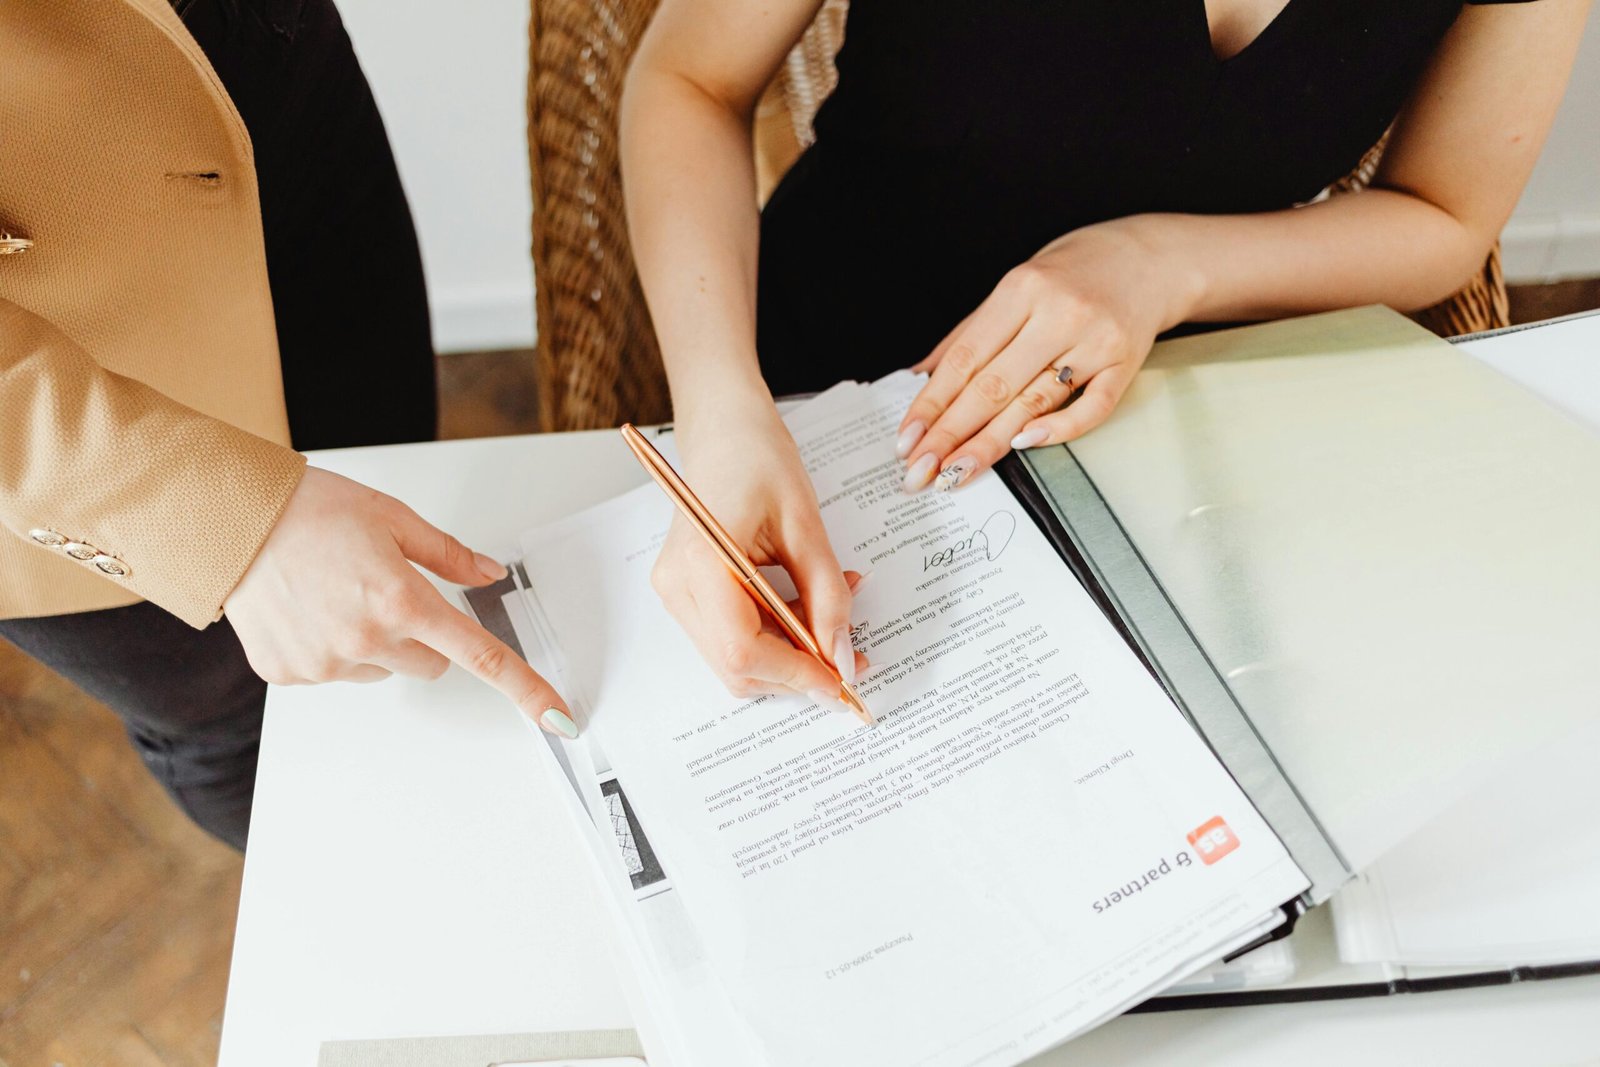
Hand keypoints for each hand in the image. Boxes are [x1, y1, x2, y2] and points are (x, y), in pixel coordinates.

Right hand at [225, 467, 578, 737]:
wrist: (231, 521)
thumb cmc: (310, 510)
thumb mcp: (393, 519)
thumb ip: (449, 555)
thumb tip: (490, 575)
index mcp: (400, 600)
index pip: (479, 655)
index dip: (525, 688)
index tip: (557, 717)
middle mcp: (365, 639)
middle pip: (432, 663)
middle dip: (422, 634)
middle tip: (385, 590)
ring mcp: (325, 663)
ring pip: (384, 669)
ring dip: (375, 641)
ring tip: (336, 593)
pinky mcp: (291, 675)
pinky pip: (337, 672)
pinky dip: (331, 647)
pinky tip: (309, 609)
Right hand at [652, 397, 865, 705]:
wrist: (724, 431)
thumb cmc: (759, 460)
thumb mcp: (807, 526)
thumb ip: (828, 596)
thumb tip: (842, 656)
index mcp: (701, 563)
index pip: (742, 651)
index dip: (796, 674)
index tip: (841, 680)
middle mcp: (677, 587)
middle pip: (737, 668)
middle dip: (797, 672)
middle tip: (849, 655)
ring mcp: (677, 593)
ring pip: (736, 661)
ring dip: (789, 656)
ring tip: (830, 618)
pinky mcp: (688, 594)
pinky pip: (732, 638)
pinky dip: (775, 637)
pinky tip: (803, 608)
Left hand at [895, 217, 1203, 490]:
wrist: (1148, 257)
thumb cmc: (1073, 273)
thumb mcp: (1016, 286)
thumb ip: (969, 333)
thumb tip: (919, 377)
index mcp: (1021, 289)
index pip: (965, 357)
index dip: (932, 402)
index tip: (907, 438)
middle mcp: (1058, 314)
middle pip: (993, 386)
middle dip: (950, 433)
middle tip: (920, 471)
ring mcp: (1095, 340)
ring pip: (1033, 402)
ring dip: (989, 444)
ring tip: (955, 473)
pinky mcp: (1125, 363)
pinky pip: (1091, 407)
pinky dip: (1057, 430)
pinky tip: (1022, 446)